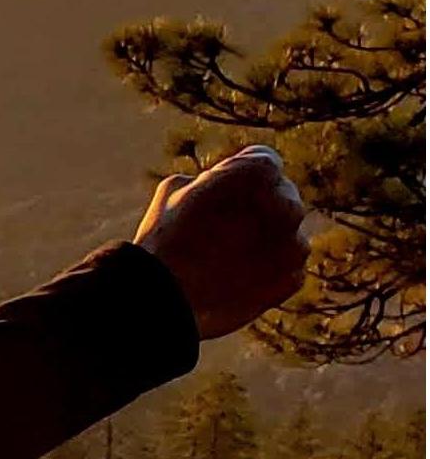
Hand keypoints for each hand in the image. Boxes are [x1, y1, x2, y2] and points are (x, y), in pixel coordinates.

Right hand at [134, 144, 308, 340]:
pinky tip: (234, 278)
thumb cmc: (163, 241)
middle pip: (278, 196)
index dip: (235, 175)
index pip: (261, 160)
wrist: (165, 298)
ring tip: (223, 259)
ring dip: (264, 239)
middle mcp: (288, 203)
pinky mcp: (293, 278)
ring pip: (284, 233)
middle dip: (255, 207)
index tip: (217, 193)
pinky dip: (267, 270)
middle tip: (217, 229)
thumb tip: (219, 184)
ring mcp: (295, 243)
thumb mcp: (174, 190)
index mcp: (258, 172)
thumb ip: (210, 179)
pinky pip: (286, 267)